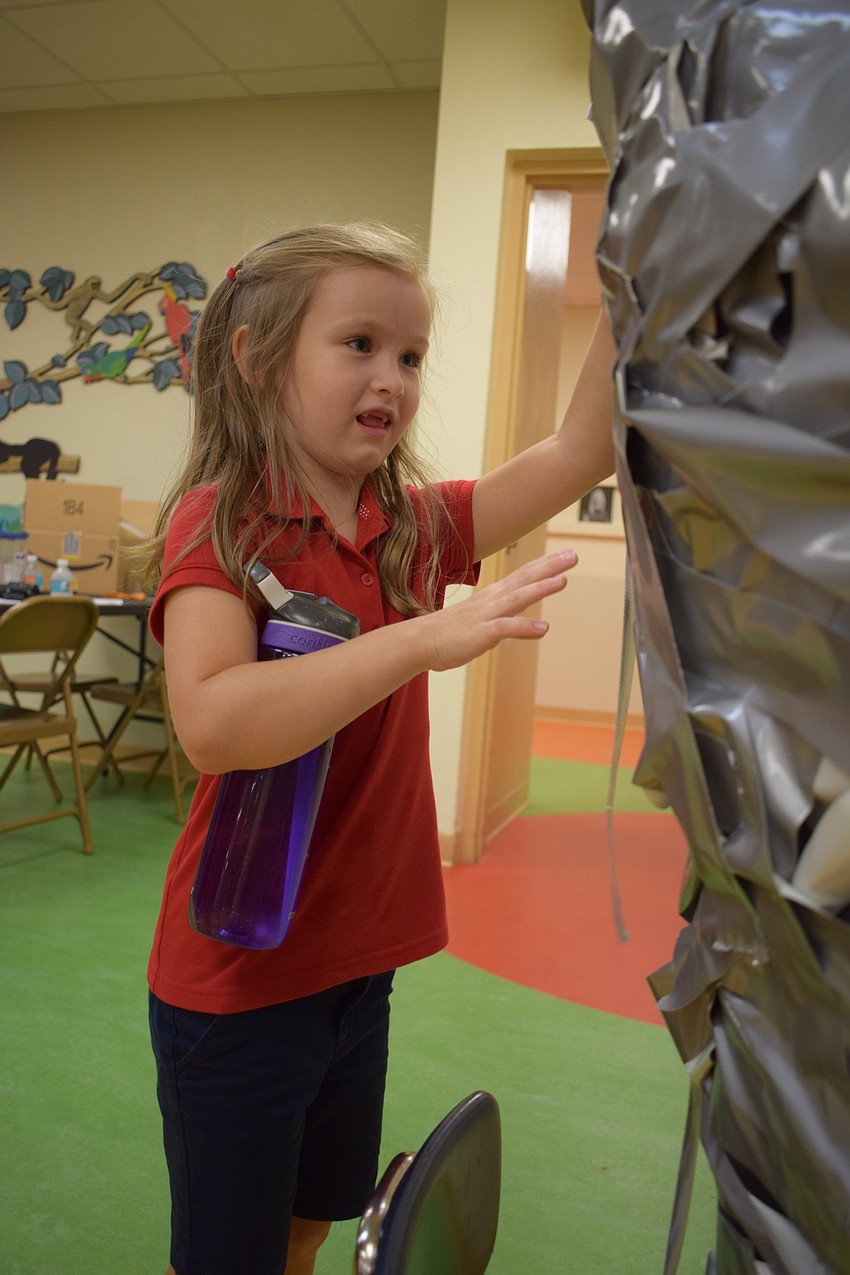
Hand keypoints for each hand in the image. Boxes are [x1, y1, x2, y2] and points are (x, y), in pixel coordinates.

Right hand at [414, 549, 577, 672]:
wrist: (420, 642)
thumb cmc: (450, 632)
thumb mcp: (482, 619)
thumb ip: (507, 618)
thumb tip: (530, 624)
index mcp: (493, 596)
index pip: (523, 575)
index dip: (545, 564)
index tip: (565, 554)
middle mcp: (492, 601)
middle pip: (524, 579)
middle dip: (550, 567)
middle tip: (573, 555)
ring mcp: (486, 615)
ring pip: (517, 598)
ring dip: (541, 588)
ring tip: (563, 580)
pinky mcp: (481, 634)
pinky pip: (505, 629)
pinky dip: (524, 627)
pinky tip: (543, 629)